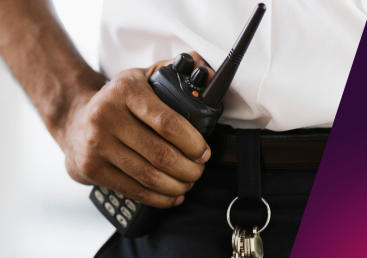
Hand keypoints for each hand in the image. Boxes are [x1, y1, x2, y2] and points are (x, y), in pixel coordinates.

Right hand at [63, 52, 214, 207]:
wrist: (74, 119)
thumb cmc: (116, 101)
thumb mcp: (140, 78)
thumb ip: (172, 72)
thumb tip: (205, 70)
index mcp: (125, 91)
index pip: (166, 122)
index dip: (192, 142)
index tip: (203, 152)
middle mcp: (106, 116)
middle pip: (160, 154)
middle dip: (189, 168)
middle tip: (199, 170)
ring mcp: (96, 145)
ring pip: (148, 176)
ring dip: (176, 185)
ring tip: (187, 182)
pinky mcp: (91, 168)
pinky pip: (133, 190)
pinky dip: (158, 198)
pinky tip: (171, 195)